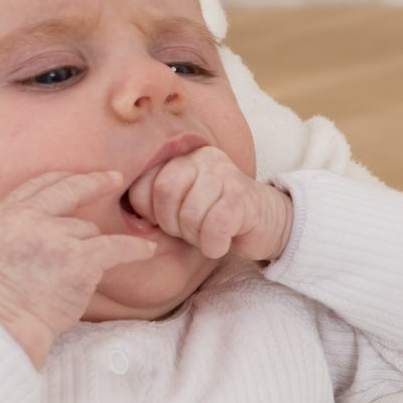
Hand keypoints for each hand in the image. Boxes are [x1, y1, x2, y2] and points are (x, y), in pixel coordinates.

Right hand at [0, 171, 158, 369]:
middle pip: (69, 190)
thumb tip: (57, 218)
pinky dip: (135, 249)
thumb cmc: (4, 294)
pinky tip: (148, 249)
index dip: (64, 178)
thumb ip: (22, 225)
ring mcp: (56, 236)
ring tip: (75, 273)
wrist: (6, 319)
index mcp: (6, 212)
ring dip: (90, 247)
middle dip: (95, 181)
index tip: (81, 176)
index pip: (39, 184)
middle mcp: (30, 217)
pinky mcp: (80, 258)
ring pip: (89, 229)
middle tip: (115, 177)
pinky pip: (117, 247)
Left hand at [126, 148, 292, 263]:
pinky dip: (213, 245)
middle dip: (172, 225)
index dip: (147, 211)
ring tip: (209, 236)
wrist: (271, 224)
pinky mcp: (242, 198)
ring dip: (196, 237)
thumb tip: (130, 218)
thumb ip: (157, 200)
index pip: (143, 182)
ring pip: (189, 214)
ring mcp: (225, 175)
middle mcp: (203, 159)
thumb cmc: (221, 218)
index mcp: (183, 156)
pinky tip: (221, 244)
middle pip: (164, 195)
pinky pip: (213, 227)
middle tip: (190, 232)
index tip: (166, 223)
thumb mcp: (184, 204)